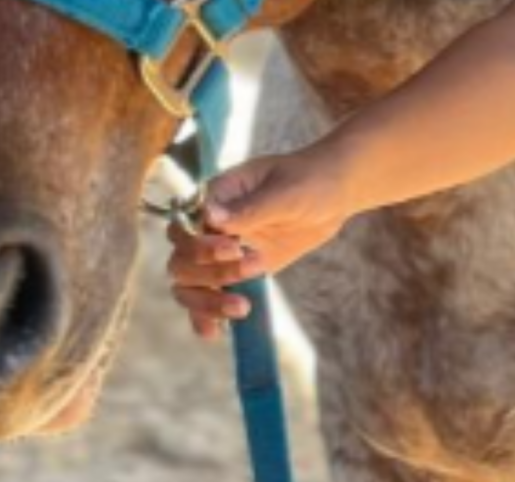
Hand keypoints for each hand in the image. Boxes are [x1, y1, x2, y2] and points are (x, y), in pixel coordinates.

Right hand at [167, 146, 350, 339]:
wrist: (332, 194)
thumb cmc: (308, 181)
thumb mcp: (284, 192)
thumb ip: (249, 208)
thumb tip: (209, 216)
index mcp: (216, 196)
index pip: (186, 227)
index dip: (201, 244)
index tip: (235, 247)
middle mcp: (211, 225)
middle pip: (182, 260)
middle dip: (210, 274)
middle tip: (254, 268)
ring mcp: (222, 251)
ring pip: (190, 283)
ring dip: (207, 302)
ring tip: (242, 308)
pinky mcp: (237, 271)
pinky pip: (210, 296)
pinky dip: (206, 315)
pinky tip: (216, 333)